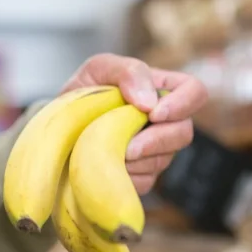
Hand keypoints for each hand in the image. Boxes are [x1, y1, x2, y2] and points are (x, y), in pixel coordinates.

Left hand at [62, 53, 207, 193]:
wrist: (57, 131)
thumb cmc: (82, 95)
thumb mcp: (98, 69)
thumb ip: (127, 72)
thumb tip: (149, 102)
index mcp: (161, 91)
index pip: (194, 92)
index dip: (182, 104)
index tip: (154, 114)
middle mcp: (165, 123)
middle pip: (183, 133)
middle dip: (156, 141)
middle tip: (128, 146)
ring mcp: (155, 153)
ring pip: (163, 161)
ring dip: (135, 160)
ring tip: (107, 152)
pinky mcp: (141, 177)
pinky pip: (144, 182)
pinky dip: (124, 176)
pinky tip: (106, 168)